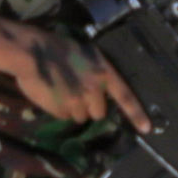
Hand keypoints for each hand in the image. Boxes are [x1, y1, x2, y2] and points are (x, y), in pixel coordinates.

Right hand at [0, 15, 143, 129]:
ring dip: (71, 109)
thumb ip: (94, 75)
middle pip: (98, 112)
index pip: (125, 96)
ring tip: (58, 90)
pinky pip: (63, 117)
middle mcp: (95, 88)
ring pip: (80, 116)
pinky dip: (57, 110)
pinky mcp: (63, 109)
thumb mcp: (84, 56)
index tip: (146, 129)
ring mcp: (79, 100)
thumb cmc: (54, 48)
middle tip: (73, 92)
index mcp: (104, 71)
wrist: (31, 51)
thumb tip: (96, 94)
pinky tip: (50, 94)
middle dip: (88, 107)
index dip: (137, 114)